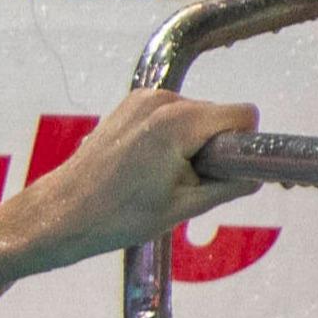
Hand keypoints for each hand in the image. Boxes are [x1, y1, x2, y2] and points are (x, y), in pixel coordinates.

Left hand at [23, 89, 260, 265]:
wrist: (60, 215)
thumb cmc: (114, 216)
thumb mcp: (183, 207)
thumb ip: (229, 186)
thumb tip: (257, 176)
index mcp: (178, 122)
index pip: (243, 116)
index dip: (242, 145)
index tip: (225, 172)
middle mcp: (161, 101)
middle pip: (217, 116)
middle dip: (213, 148)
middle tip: (183, 184)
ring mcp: (140, 101)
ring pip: (193, 118)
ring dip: (189, 146)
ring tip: (158, 180)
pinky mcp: (127, 107)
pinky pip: (169, 118)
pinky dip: (169, 140)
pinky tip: (146, 169)